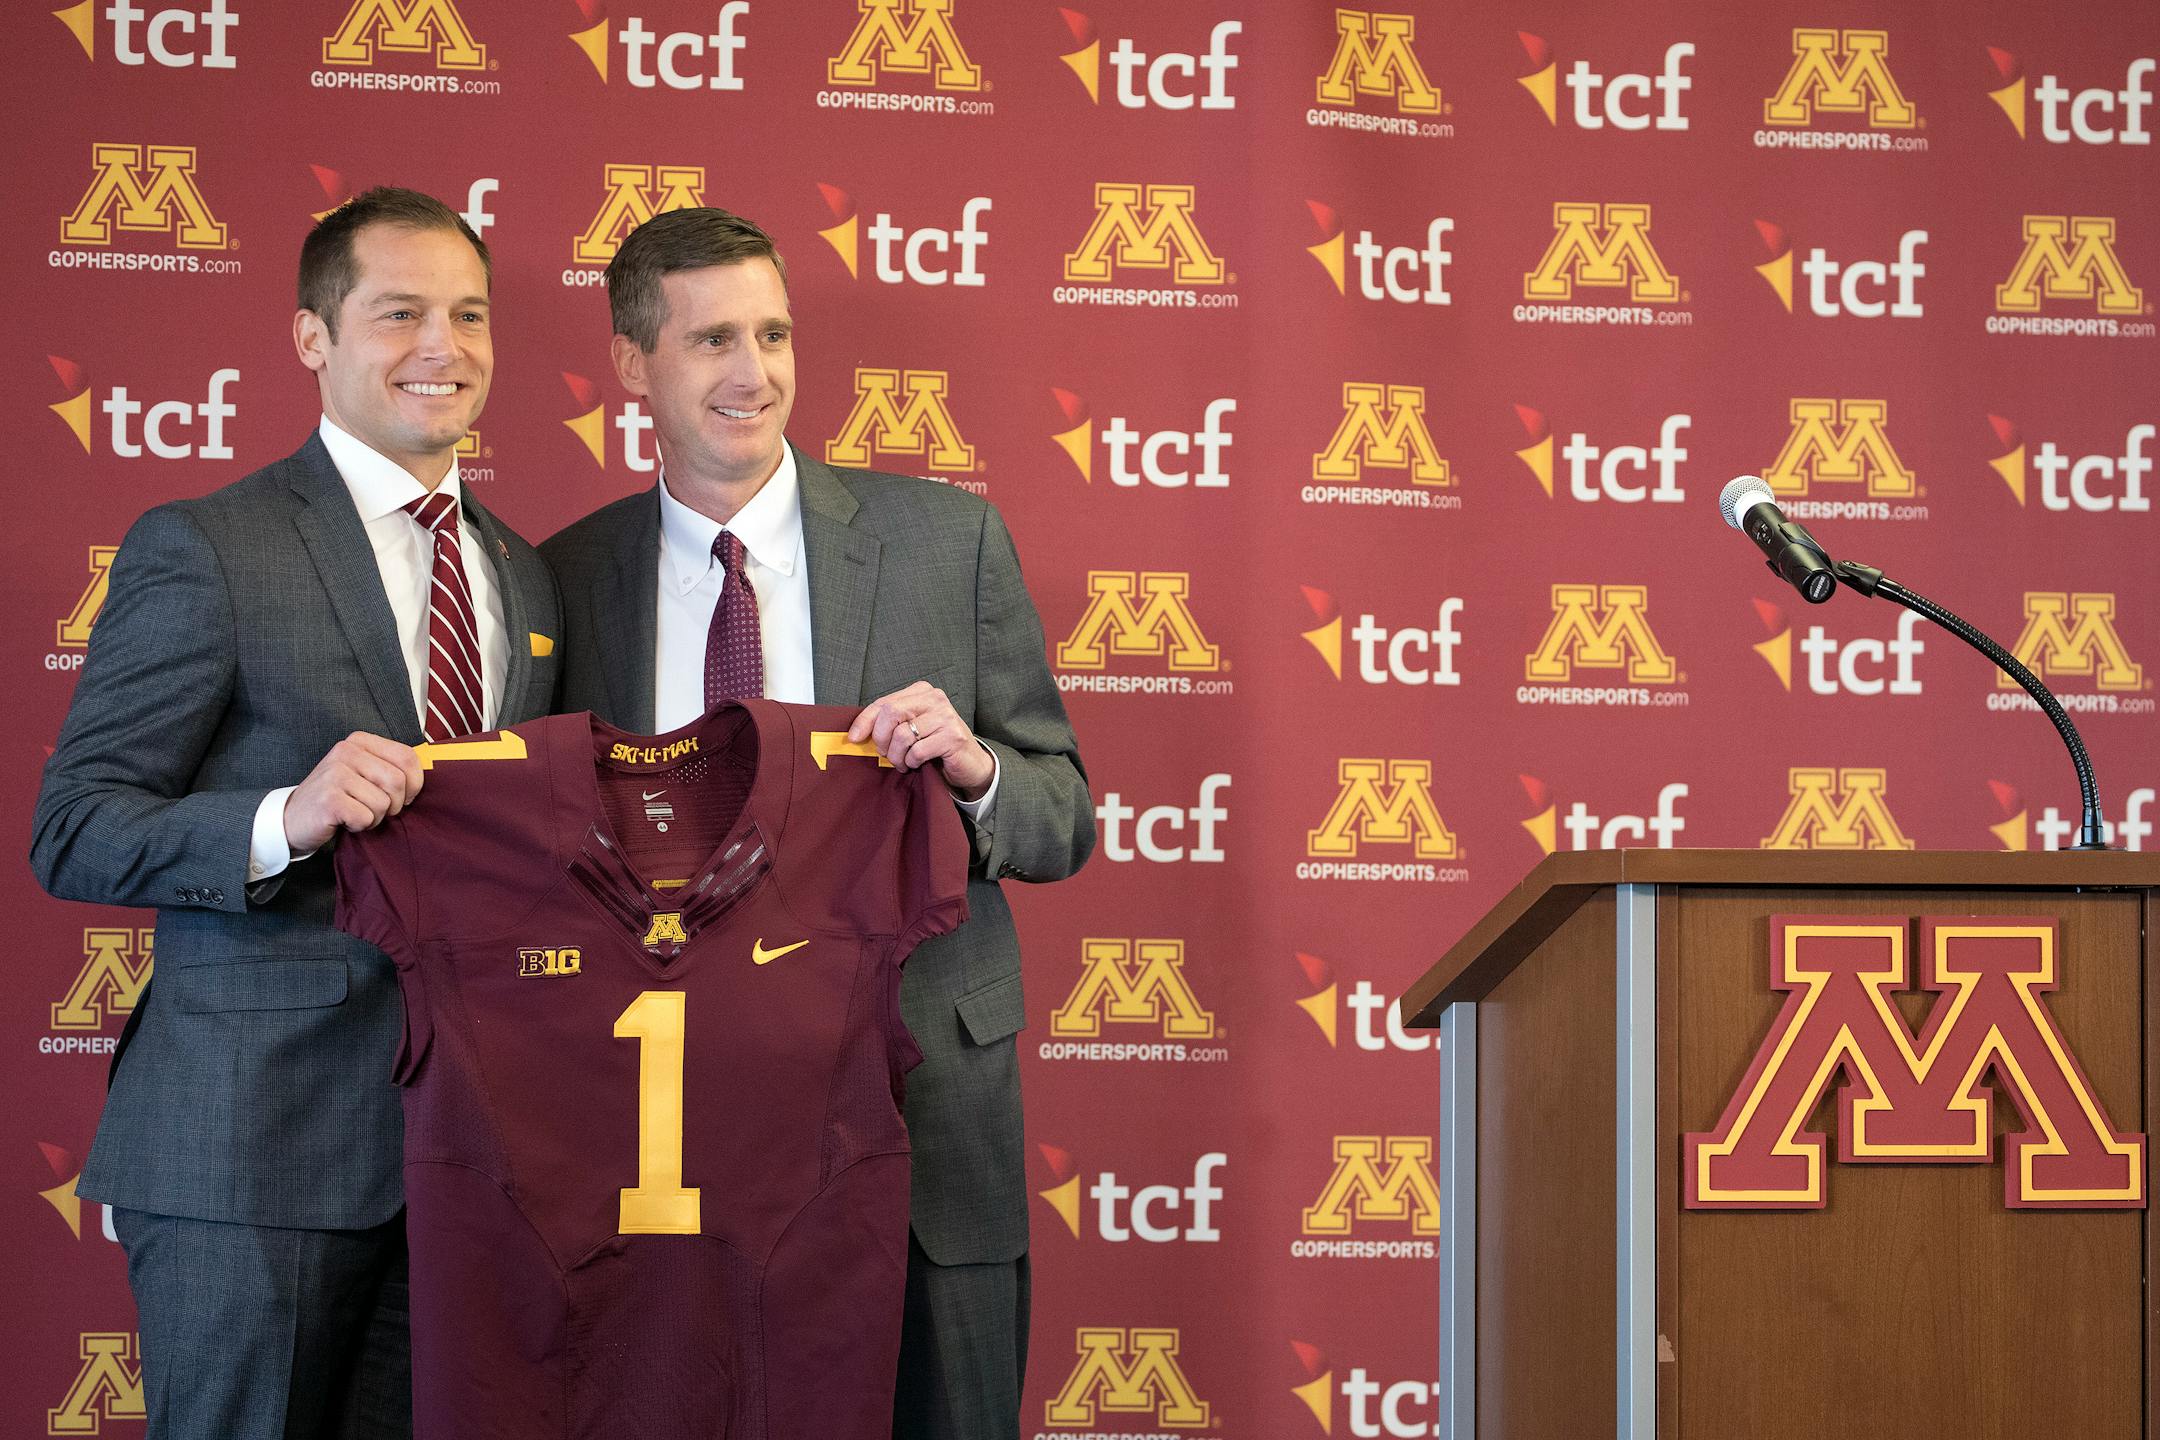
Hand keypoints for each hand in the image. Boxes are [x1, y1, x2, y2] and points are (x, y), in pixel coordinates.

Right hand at [284, 732, 424, 853]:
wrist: (293, 818)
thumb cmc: (338, 798)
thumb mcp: (365, 774)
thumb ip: (391, 768)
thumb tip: (428, 772)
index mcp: (360, 741)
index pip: (408, 757)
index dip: (414, 784)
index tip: (403, 797)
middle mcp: (346, 751)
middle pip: (398, 781)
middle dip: (394, 805)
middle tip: (376, 810)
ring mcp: (335, 773)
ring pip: (384, 803)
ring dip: (375, 817)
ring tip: (355, 813)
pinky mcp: (329, 798)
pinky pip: (366, 817)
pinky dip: (360, 826)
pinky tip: (344, 820)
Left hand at [848, 681, 992, 799]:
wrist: (970, 763)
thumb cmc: (936, 745)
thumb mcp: (911, 728)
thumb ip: (890, 724)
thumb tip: (856, 734)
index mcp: (921, 692)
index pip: (884, 702)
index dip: (865, 721)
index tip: (854, 738)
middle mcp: (935, 698)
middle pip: (891, 714)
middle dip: (882, 739)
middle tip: (886, 754)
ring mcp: (946, 716)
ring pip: (902, 735)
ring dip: (897, 756)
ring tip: (904, 762)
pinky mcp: (953, 736)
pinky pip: (917, 751)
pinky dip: (912, 762)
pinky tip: (917, 764)